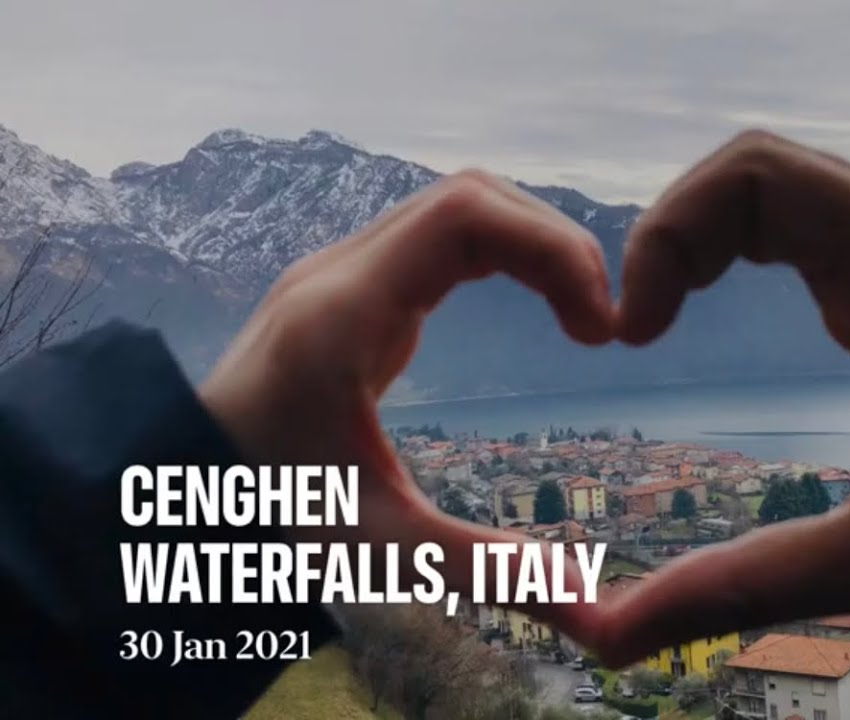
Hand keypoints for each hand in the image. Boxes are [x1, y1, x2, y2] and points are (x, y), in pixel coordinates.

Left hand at [198, 170, 612, 643]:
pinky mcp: (351, 290)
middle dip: (553, 244)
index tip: (597, 326)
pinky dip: (501, 253)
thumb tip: (591, 606)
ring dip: (530, 244)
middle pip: (471, 197)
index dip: (552, 248)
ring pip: (457, 208)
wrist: (173, 500)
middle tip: (599, 324)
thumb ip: (486, 568)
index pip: (464, 215)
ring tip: (578, 315)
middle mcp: (339, 273)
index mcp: (343, 315)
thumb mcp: (381, 547)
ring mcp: (341, 274)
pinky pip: (440, 236)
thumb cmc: (263, 521)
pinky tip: (532, 304)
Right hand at [599, 131, 849, 666]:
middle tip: (636, 329)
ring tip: (655, 322)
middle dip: (673, 233)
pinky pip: (801, 230)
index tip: (637, 331)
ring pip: (776, 192)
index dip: (671, 232)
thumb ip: (753, 586)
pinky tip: (709, 312)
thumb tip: (615, 632)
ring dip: (701, 241)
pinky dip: (735, 256)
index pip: (762, 175)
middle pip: (756, 171)